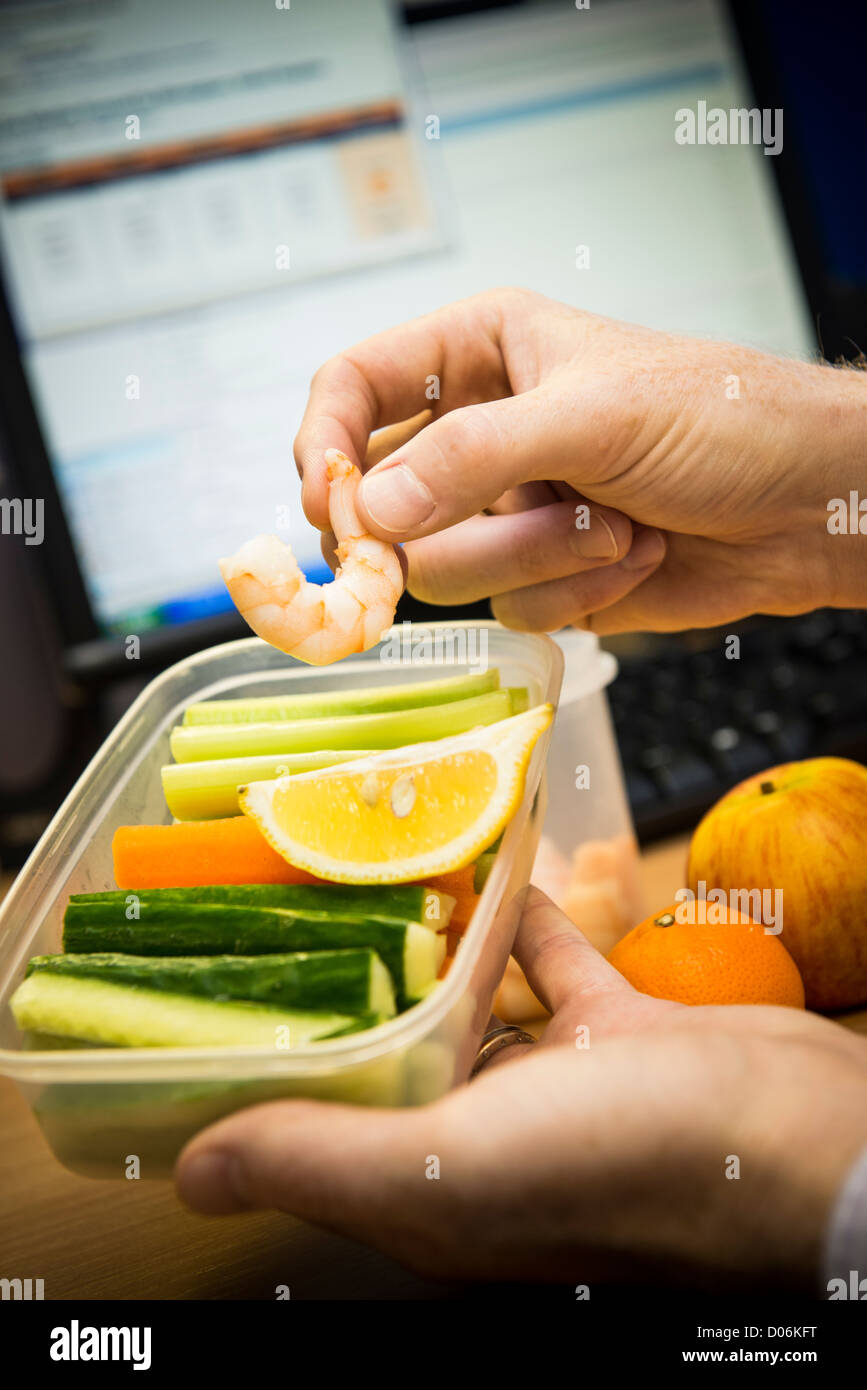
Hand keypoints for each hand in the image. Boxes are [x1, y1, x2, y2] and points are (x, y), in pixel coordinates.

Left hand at [175, 889, 866, 1290]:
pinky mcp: (615, 1029)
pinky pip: (549, 960)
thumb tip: (198, 1174)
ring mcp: (555, 1083)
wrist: (801, 1141)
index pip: (325, 1129)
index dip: (272, 1076)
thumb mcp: (453, 1172)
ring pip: (470, 1000)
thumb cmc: (629, 1168)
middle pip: (391, 1057)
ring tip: (372, 868)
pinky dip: (518, 913)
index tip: (224, 996)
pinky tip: (486, 859)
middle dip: (345, 988)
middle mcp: (484, 1138)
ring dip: (429, 940)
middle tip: (291, 902)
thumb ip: (327, 1161)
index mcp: (431, 1185)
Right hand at [294, 289, 866, 632]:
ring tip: (617, 525)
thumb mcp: (593, 415)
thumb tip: (375, 512)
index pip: (353, 389)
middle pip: (385, 504)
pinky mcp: (538, 574)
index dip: (325, 446)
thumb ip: (475, 456)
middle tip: (518, 516)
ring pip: (445, 570)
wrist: (803, 507)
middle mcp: (478, 434)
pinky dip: (576, 593)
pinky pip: (509, 609)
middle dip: (463, 524)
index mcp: (479, 354)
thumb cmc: (720, 421)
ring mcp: (505, 510)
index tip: (334, 506)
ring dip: (540, 557)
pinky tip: (635, 556)